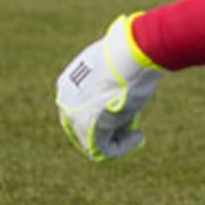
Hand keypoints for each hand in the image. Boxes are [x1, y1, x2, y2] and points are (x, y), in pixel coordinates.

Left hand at [56, 15, 163, 160]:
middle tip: (129, 128)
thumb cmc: (126, 56)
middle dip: (107, 129)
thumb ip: (110, 80)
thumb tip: (123, 82)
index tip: (123, 113)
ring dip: (117, 139)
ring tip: (136, 134)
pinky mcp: (89, 131)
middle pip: (84, 126)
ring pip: (95, 139)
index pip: (81, 107)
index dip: (102, 114)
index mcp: (68, 84)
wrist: (128, 57)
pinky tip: (138, 137)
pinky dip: (124, 146)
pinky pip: (106, 149)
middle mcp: (66, 102)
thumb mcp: (115, 66)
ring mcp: (75, 118)